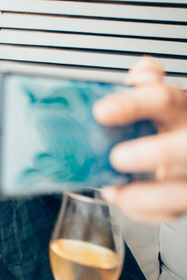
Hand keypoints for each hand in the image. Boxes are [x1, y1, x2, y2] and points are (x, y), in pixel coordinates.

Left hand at [93, 58, 186, 220]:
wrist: (185, 152)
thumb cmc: (168, 124)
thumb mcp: (160, 101)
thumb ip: (147, 86)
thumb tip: (143, 68)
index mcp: (181, 109)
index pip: (163, 99)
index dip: (134, 104)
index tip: (102, 111)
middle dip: (155, 153)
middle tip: (117, 157)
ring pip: (183, 190)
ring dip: (147, 194)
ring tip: (115, 191)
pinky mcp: (185, 198)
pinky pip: (172, 210)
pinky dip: (144, 210)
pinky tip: (123, 200)